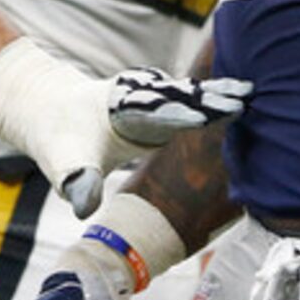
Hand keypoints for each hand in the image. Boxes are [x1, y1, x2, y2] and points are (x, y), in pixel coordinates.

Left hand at [0, 38, 249, 217]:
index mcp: (118, 109)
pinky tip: (240, 94)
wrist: (50, 109)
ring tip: (249, 92)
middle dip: (207, 99)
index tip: (209, 114)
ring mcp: (146, 94)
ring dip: (214, 94)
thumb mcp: (63, 165)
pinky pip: (186, 95)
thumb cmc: (59, 142)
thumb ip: (78, 183)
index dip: (183, 113)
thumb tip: (82, 208)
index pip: (156, 112)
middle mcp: (135, 95)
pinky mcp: (155, 99)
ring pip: (185, 92)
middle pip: (177, 96)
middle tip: (244, 99)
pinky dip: (209, 95)